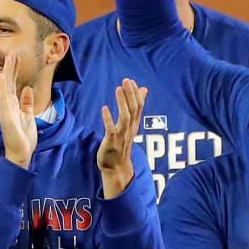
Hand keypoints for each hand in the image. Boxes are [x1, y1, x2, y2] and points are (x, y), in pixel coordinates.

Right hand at [0, 53, 38, 169]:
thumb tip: (28, 89)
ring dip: (8, 70)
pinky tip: (3, 74)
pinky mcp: (6, 113)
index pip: (12, 84)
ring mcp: (6, 108)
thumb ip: (27, 102)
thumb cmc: (23, 137)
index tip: (15, 58)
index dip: (13, 71)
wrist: (21, 152)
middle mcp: (7, 104)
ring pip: (6, 85)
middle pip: (8, 81)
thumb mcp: (28, 116)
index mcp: (13, 105)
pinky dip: (3, 85)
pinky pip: (4, 96)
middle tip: (12, 52)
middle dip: (11, 66)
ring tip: (10, 56)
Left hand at [97, 80, 145, 199]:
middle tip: (126, 81)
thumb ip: (136, 107)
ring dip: (122, 102)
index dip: (136, 94)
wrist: (116, 167)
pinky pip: (111, 129)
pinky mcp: (112, 142)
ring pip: (125, 117)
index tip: (131, 81)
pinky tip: (104, 108)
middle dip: (130, 95)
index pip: (139, 107)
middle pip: (133, 109)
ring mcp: (121, 136)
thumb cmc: (121, 144)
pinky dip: (108, 119)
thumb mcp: (130, 125)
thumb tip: (144, 89)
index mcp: (134, 125)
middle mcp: (130, 129)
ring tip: (118, 89)